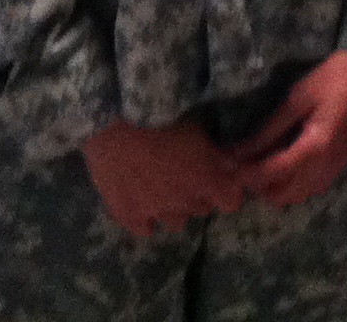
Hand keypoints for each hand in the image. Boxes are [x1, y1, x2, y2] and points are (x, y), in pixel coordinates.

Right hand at [80, 118, 242, 238]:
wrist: (114, 122)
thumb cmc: (160, 116)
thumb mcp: (197, 128)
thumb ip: (217, 153)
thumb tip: (232, 165)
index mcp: (207, 179)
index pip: (230, 201)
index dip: (226, 189)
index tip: (219, 179)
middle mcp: (185, 202)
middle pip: (202, 208)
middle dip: (199, 194)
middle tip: (186, 174)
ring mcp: (155, 212)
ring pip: (176, 221)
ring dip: (174, 207)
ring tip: (161, 186)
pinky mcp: (128, 215)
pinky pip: (146, 229)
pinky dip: (147, 217)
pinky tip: (141, 199)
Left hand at [232, 51, 346, 208]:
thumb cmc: (332, 77)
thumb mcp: (296, 99)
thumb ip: (269, 129)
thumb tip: (241, 150)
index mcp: (315, 146)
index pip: (274, 173)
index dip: (249, 174)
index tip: (230, 168)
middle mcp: (327, 163)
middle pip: (288, 196)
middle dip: (263, 188)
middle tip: (247, 167)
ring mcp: (338, 163)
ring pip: (303, 194)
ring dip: (280, 188)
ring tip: (265, 165)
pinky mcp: (343, 159)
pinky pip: (316, 185)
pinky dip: (297, 183)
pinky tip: (289, 163)